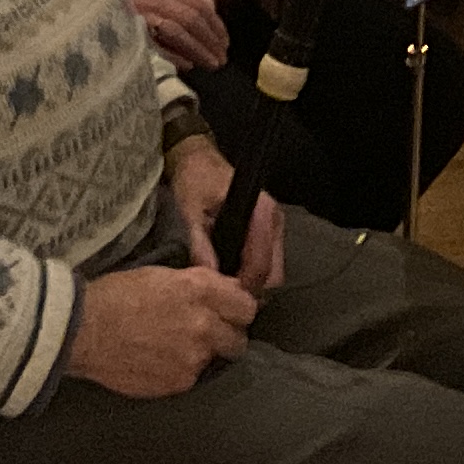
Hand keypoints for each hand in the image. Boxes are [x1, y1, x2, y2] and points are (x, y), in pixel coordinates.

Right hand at [64, 263, 258, 396]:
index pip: (246, 306)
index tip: (228, 312)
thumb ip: (199, 284)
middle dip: (226, 335)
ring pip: (216, 360)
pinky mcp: (179, 383)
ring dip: (203, 354)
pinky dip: (181, 370)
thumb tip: (223, 291)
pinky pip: (193, 377)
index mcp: (200, 291)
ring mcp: (193, 358)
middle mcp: (204, 325)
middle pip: (239, 339)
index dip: (237, 309)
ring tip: (176, 348)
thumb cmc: (116, 295)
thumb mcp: (162, 276)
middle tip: (206, 333)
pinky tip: (160, 361)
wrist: (83, 331)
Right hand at [112, 0, 230, 69]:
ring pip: (180, 32)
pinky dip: (172, 54)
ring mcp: (142, 13)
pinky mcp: (128, 28)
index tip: (223, 38)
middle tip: (222, 57)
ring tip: (212, 65)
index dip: (215, 22)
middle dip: (211, 39)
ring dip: (199, 50)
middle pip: (194, 19)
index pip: (199, 3)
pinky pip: (156, 44)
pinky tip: (185, 65)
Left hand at [172, 137, 286, 297]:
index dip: (243, 286)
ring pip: (272, 272)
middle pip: (273, 274)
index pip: (261, 263)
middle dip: (250, 291)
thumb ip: (199, 243)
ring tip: (223, 292)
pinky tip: (229, 279)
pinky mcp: (268, 233)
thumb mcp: (190, 210)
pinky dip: (251, 276)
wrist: (198, 160)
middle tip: (221, 302)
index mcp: (261, 210)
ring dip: (251, 285)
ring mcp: (274, 227)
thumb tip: (209, 277)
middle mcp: (274, 219)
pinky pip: (266, 264)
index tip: (222, 300)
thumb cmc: (195, 180)